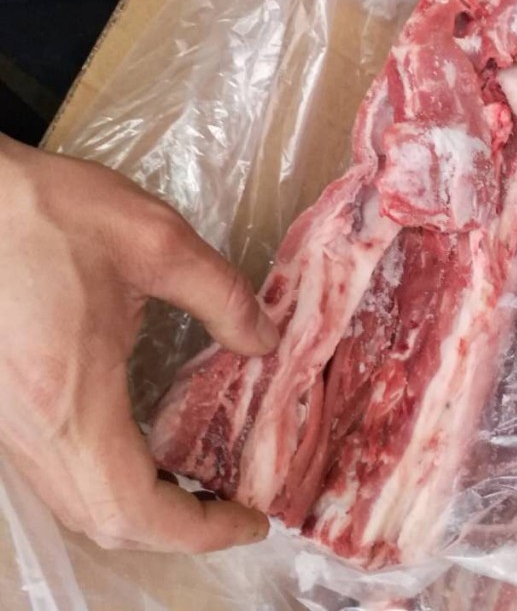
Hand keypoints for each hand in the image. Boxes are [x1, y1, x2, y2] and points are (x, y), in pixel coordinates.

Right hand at [0, 135, 278, 551]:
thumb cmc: (48, 213)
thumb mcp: (156, 241)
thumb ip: (221, 295)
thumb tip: (265, 341)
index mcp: (69, 397)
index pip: (131, 507)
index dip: (197, 530)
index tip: (250, 520)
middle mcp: (31, 431)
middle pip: (102, 523)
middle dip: (176, 529)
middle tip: (232, 505)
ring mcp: (9, 427)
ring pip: (74, 503)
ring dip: (140, 511)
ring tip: (199, 485)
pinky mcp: (4, 408)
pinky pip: (58, 472)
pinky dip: (107, 483)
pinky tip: (141, 452)